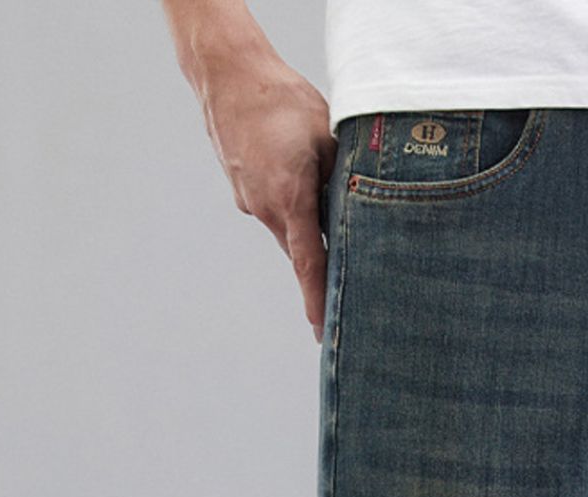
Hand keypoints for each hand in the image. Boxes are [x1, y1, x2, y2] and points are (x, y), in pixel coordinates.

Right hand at [193, 34, 336, 340]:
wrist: (228, 73)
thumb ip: (343, 180)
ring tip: (318, 200)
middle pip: (301, 252)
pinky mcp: (242, 188)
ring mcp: (249, 200)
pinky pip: (273, 209)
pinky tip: (295, 175)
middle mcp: (266, 208)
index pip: (309, 265)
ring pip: (288, 229)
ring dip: (306, 227)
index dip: (318, 301)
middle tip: (343, 290)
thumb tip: (359, 213)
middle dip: (320, 271)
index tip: (322, 332)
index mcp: (290, 199)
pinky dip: (288, 204)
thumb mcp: (327, 137)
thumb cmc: (283, 100)